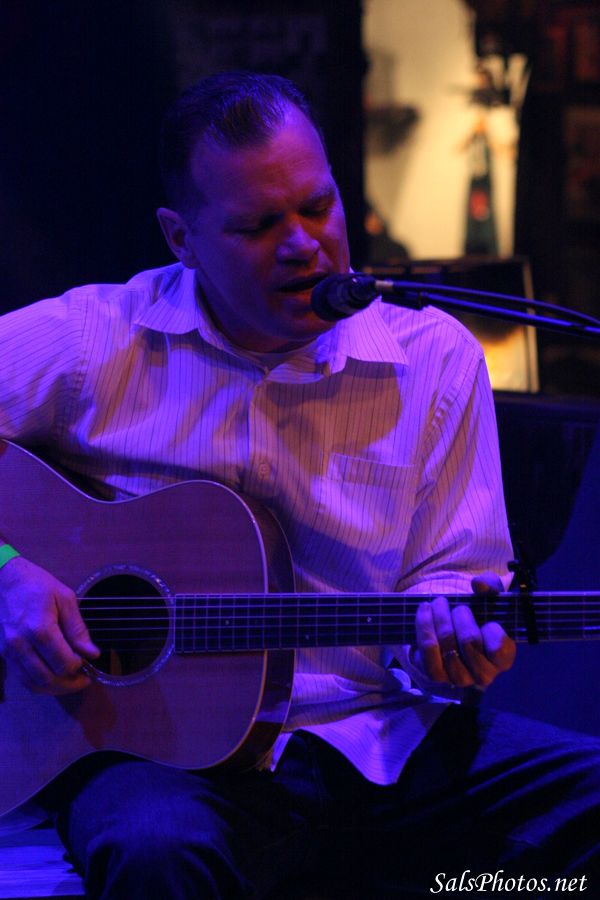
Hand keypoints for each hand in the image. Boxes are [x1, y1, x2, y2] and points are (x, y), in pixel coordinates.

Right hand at [0, 556, 99, 693]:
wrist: (4, 579)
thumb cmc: (37, 584)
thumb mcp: (65, 598)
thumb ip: (78, 629)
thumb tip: (92, 653)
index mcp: (39, 628)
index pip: (63, 663)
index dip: (79, 667)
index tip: (87, 661)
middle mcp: (20, 644)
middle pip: (48, 679)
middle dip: (70, 684)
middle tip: (83, 679)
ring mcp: (8, 651)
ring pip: (33, 684)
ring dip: (54, 688)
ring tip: (70, 680)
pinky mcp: (3, 654)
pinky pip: (22, 678)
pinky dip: (39, 683)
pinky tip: (52, 676)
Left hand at [413, 572, 515, 687]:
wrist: (452, 628)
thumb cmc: (478, 615)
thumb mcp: (490, 597)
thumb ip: (491, 586)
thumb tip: (479, 585)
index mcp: (503, 659)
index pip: (499, 649)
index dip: (492, 630)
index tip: (488, 619)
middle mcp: (484, 674)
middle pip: (469, 641)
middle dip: (461, 615)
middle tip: (458, 606)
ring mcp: (459, 678)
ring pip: (447, 644)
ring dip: (440, 617)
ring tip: (439, 603)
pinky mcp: (437, 675)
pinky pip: (427, 651)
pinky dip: (424, 626)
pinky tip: (425, 610)